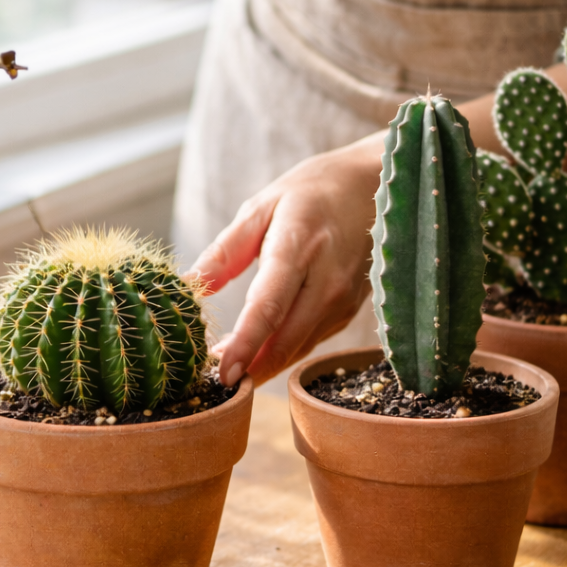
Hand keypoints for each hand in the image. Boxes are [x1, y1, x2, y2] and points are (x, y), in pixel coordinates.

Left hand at [193, 67, 566, 387]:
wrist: (377, 185)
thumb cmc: (311, 192)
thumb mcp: (262, 206)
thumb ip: (225, 250)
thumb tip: (188, 285)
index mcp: (299, 244)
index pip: (269, 305)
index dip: (245, 343)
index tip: (220, 371)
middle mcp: (327, 277)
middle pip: (286, 338)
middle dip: (249, 367)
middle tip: (212, 381)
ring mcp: (344, 296)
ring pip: (299, 347)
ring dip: (264, 365)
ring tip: (227, 372)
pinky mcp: (351, 308)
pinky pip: (312, 341)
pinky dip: (283, 353)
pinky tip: (257, 355)